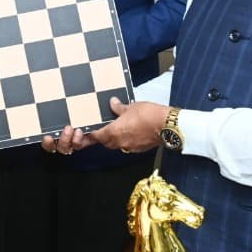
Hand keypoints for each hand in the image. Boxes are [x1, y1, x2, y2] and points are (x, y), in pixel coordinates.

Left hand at [41, 98, 166, 154]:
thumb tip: (112, 104)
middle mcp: (119, 142)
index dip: (87, 134)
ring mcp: (129, 147)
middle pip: (103, 142)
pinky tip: (129, 131)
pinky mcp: (139, 148)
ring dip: (113, 138)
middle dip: (100, 136)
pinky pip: (127, 144)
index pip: (94, 136)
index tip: (82, 131)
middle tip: (99, 128)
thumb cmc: (149, 114)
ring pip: (115, 144)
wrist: (169, 125)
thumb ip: (118, 107)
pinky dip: (125, 139)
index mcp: (113, 132)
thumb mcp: (131, 106)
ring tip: (116, 127)